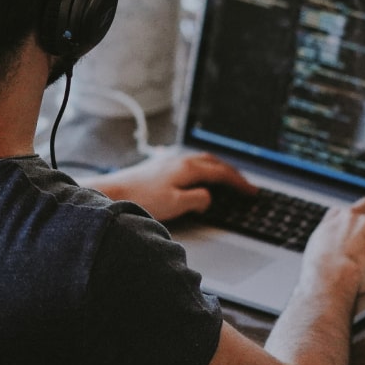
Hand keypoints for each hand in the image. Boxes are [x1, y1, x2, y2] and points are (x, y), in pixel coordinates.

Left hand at [92, 150, 254, 221]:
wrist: (113, 192)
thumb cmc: (141, 199)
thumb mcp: (176, 204)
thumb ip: (198, 200)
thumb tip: (209, 197)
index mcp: (188, 168)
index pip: (222, 173)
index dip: (239, 183)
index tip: (252, 191)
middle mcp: (180, 160)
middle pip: (214, 163)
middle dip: (232, 173)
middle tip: (244, 185)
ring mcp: (170, 161)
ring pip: (202, 161)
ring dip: (218, 169)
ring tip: (226, 179)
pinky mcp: (160, 166)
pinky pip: (190, 163)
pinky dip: (203, 169)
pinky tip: (198, 175)